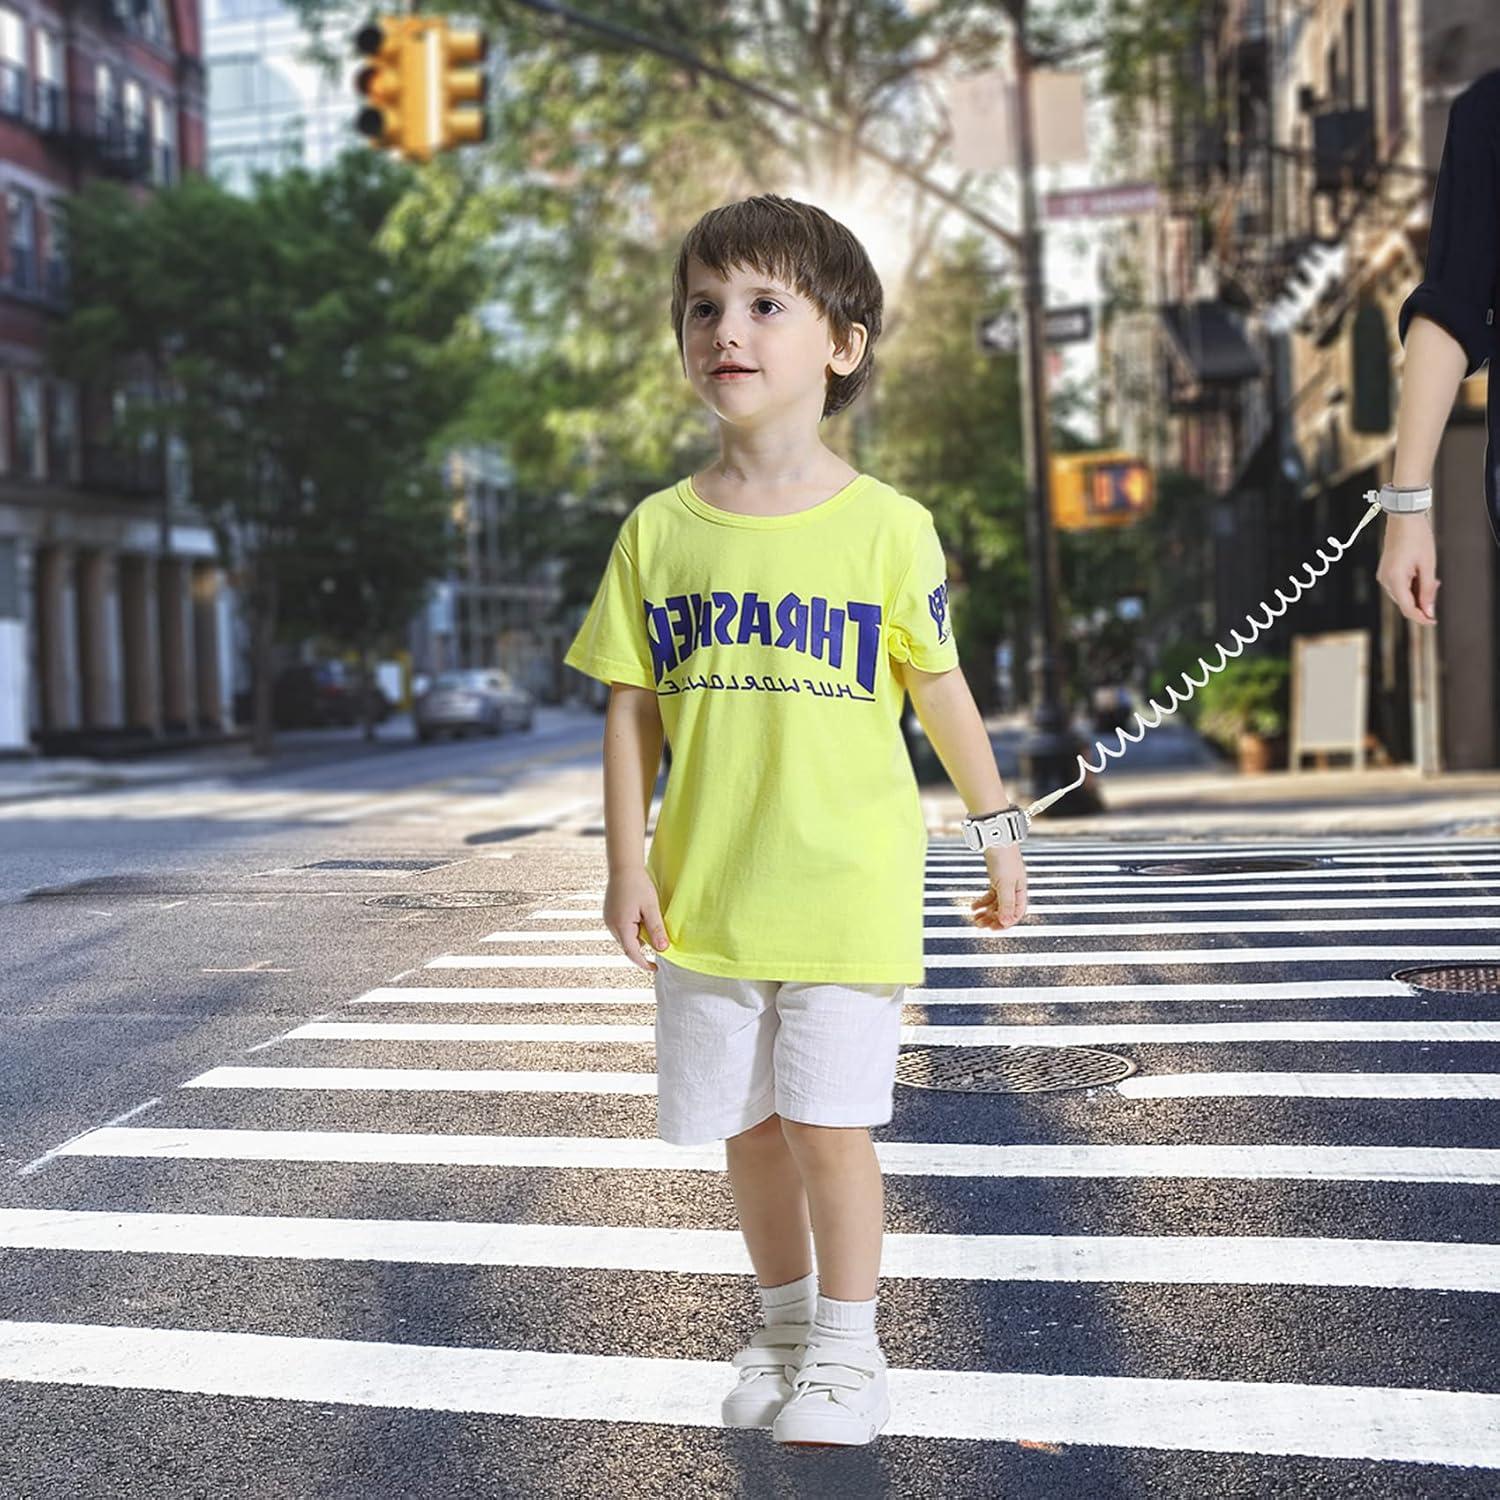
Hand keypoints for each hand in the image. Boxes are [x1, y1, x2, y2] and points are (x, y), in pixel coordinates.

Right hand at [604, 867, 669, 971]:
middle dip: (643, 943)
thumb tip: (662, 949)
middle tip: (657, 929)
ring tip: (647, 915)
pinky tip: (639, 913)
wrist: (623, 866)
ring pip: (626, 936)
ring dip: (638, 933)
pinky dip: (632, 926)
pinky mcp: (609, 914)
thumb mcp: (651, 907)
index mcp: (621, 926)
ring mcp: (608, 920)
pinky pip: (622, 928)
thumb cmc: (638, 885)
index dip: (644, 963)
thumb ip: (656, 929)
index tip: (655, 968)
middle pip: (629, 944)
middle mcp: (611, 926)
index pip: (632, 953)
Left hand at [970, 841, 1027, 928]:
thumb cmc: (1003, 858)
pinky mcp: (996, 878)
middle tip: (980, 926)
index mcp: (1021, 890)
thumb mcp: (1005, 884)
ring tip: (975, 919)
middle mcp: (1014, 888)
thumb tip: (1006, 922)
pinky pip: (990, 895)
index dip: (1006, 922)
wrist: (995, 837)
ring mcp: (1005, 883)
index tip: (993, 929)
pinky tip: (973, 907)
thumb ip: (1006, 903)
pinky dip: (982, 902)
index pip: (1016, 913)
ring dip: (986, 913)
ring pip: (996, 904)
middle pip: (1005, 910)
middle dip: (993, 919)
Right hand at [1375, 511, 1438, 625]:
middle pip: (1404, 602)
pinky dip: (1411, 585)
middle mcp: (1384, 580)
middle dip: (1421, 602)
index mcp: (1394, 580)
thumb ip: (1427, 590)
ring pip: (1402, 594)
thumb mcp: (1428, 565)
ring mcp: (1383, 575)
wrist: (1404, 518)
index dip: (1421, 618)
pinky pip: (1398, 585)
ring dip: (1417, 592)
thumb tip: (1428, 611)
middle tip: (1437, 587)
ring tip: (1431, 579)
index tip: (1433, 621)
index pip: (1407, 608)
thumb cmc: (1417, 538)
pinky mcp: (1385, 571)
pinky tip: (1421, 576)